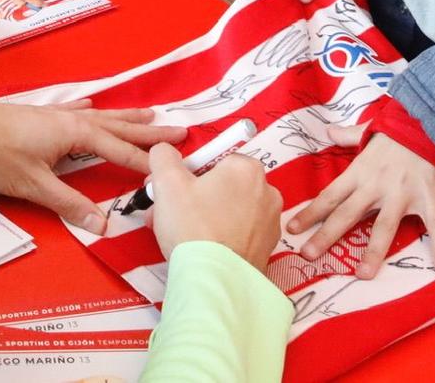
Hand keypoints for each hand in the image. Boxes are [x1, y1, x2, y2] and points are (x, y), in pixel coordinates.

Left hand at [0, 100, 185, 233]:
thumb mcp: (34, 185)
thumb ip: (69, 204)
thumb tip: (103, 224)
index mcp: (75, 133)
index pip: (119, 150)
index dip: (145, 161)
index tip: (173, 167)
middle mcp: (72, 119)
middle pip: (119, 126)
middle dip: (149, 130)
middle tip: (181, 130)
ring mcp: (58, 115)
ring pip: (103, 116)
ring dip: (128, 117)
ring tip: (152, 112)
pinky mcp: (43, 116)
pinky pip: (79, 111)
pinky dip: (94, 110)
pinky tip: (94, 105)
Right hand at [147, 145, 281, 271]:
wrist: (216, 282)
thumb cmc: (193, 227)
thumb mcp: (167, 182)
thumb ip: (163, 156)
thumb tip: (164, 151)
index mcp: (246, 168)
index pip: (211, 160)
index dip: (186, 174)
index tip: (170, 192)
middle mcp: (267, 191)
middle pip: (219, 185)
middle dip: (190, 197)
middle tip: (167, 214)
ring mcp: (270, 222)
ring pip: (227, 209)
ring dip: (202, 216)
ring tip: (179, 235)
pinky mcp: (268, 247)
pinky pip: (239, 232)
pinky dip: (220, 235)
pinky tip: (201, 249)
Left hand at [288, 130, 434, 275]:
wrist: (431, 123)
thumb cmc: (398, 130)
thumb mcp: (368, 131)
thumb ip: (348, 136)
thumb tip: (328, 130)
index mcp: (359, 172)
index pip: (329, 196)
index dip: (310, 213)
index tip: (292, 230)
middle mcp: (376, 186)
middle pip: (347, 215)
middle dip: (326, 236)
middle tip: (309, 256)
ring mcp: (402, 194)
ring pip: (384, 227)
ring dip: (373, 252)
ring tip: (363, 274)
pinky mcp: (428, 198)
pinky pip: (434, 226)